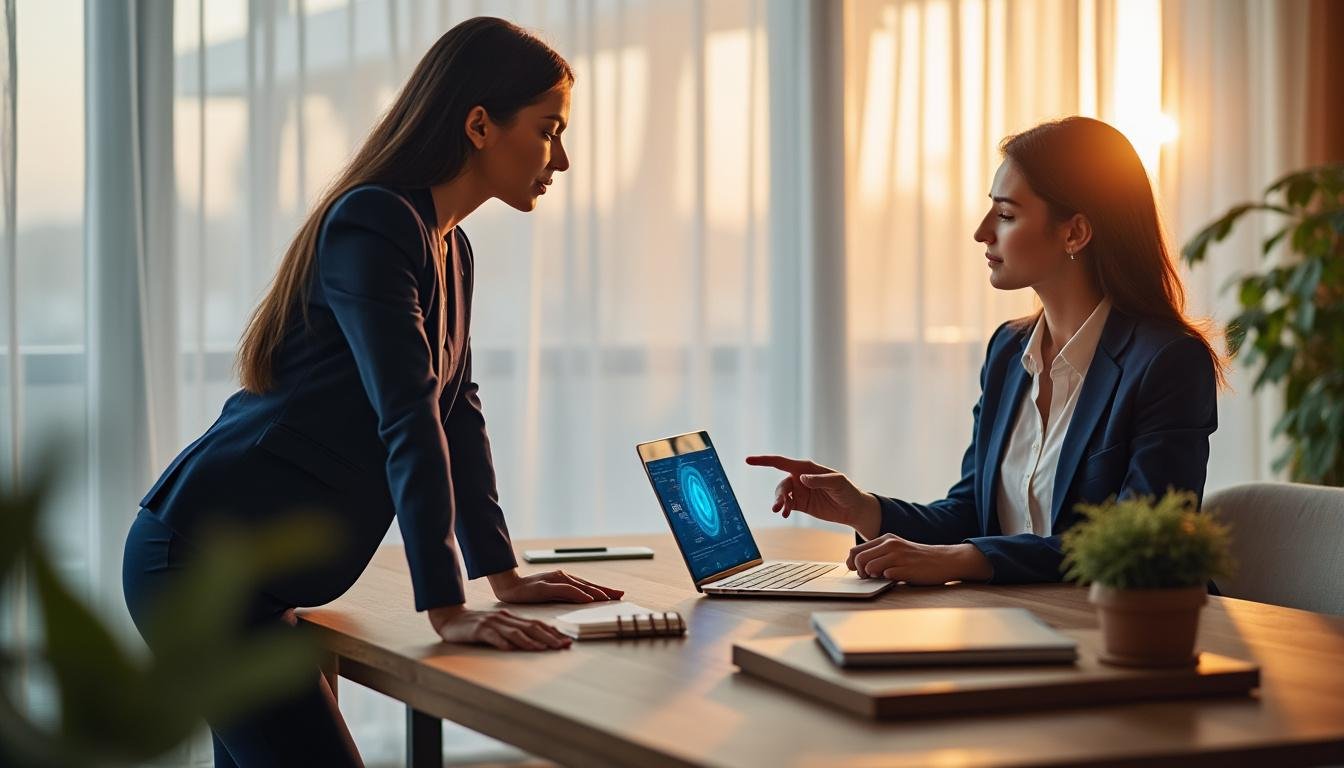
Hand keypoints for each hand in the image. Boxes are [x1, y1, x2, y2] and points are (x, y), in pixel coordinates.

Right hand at [427, 604, 571, 650]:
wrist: (450, 618)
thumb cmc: (476, 627)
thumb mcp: (498, 628)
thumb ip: (514, 634)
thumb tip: (535, 644)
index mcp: (512, 618)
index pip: (537, 624)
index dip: (553, 632)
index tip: (567, 640)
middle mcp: (505, 619)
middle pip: (532, 628)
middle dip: (550, 637)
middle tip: (564, 645)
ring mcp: (492, 623)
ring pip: (516, 632)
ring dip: (531, 641)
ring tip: (544, 649)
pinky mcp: (479, 630)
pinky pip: (493, 637)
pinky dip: (504, 643)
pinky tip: (512, 649)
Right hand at [487, 569, 623, 603]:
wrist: (509, 587)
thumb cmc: (530, 592)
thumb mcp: (551, 594)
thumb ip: (565, 596)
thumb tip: (583, 602)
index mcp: (564, 579)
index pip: (587, 586)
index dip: (603, 590)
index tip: (617, 594)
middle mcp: (562, 576)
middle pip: (588, 585)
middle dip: (605, 591)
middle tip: (620, 595)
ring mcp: (555, 580)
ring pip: (580, 587)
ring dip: (595, 592)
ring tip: (608, 598)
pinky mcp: (547, 586)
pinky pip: (566, 590)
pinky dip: (578, 594)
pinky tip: (587, 598)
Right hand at [745, 454, 880, 535]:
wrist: (853, 509)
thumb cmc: (847, 491)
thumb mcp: (837, 483)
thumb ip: (819, 480)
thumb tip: (802, 478)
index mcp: (807, 468)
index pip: (781, 462)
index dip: (764, 461)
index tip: (748, 460)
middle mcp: (800, 478)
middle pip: (781, 484)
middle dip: (779, 494)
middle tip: (779, 507)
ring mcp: (800, 491)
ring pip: (782, 495)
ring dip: (780, 503)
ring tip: (782, 512)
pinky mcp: (801, 504)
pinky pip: (787, 505)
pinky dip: (784, 509)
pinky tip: (785, 514)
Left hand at [847, 535, 992, 584]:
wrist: (944, 560)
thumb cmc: (917, 558)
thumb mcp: (896, 549)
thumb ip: (879, 553)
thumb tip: (856, 565)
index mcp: (885, 539)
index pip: (855, 550)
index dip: (852, 563)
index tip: (857, 571)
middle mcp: (890, 545)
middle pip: (859, 559)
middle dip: (860, 572)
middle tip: (869, 577)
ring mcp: (898, 556)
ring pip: (869, 568)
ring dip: (873, 576)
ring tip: (883, 577)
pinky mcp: (906, 569)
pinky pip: (886, 576)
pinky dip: (887, 580)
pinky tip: (896, 578)